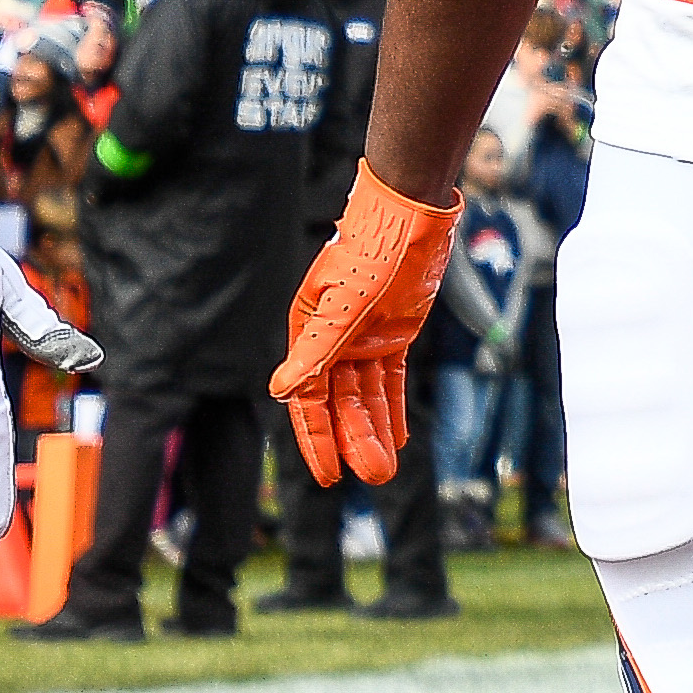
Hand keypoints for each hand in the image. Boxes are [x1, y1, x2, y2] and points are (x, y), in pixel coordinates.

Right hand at [274, 176, 451, 484]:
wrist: (410, 215)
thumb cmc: (372, 252)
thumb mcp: (344, 307)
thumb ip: (317, 350)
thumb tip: (281, 390)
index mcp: (309, 332)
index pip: (309, 398)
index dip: (318, 438)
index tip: (329, 477)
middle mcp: (333, 340)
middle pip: (341, 403)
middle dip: (356, 441)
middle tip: (375, 477)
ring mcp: (364, 338)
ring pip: (368, 397)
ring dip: (377, 431)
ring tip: (386, 469)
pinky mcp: (392, 333)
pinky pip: (390, 380)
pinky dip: (393, 407)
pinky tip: (400, 437)